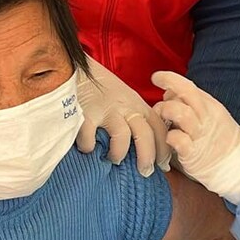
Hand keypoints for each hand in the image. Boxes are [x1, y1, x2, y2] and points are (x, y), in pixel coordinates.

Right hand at [75, 56, 171, 176]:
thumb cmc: (100, 87)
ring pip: (123, 137)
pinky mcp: (85, 113)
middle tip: (144, 172)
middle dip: (147, 157)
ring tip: (113, 160)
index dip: (164, 147)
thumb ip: (133, 116)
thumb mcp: (123, 98)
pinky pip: (90, 137)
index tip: (163, 165)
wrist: (74, 66)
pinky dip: (88, 146)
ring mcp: (105, 109)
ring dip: (119, 153)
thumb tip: (143, 147)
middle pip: (145, 134)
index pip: (158, 127)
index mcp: (136, 104)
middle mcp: (125, 106)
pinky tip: (87, 148)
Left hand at [151, 71, 239, 204]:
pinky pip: (179, 140)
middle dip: (168, 86)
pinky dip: (170, 137)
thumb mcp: (210, 116)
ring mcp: (200, 135)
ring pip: (181, 113)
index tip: (156, 78)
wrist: (239, 166)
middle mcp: (205, 117)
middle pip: (187, 93)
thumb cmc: (220, 141)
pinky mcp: (193, 154)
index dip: (170, 79)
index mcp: (209, 106)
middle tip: (157, 95)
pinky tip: (169, 139)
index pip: (188, 86)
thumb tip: (168, 92)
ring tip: (162, 119)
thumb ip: (191, 104)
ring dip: (166, 111)